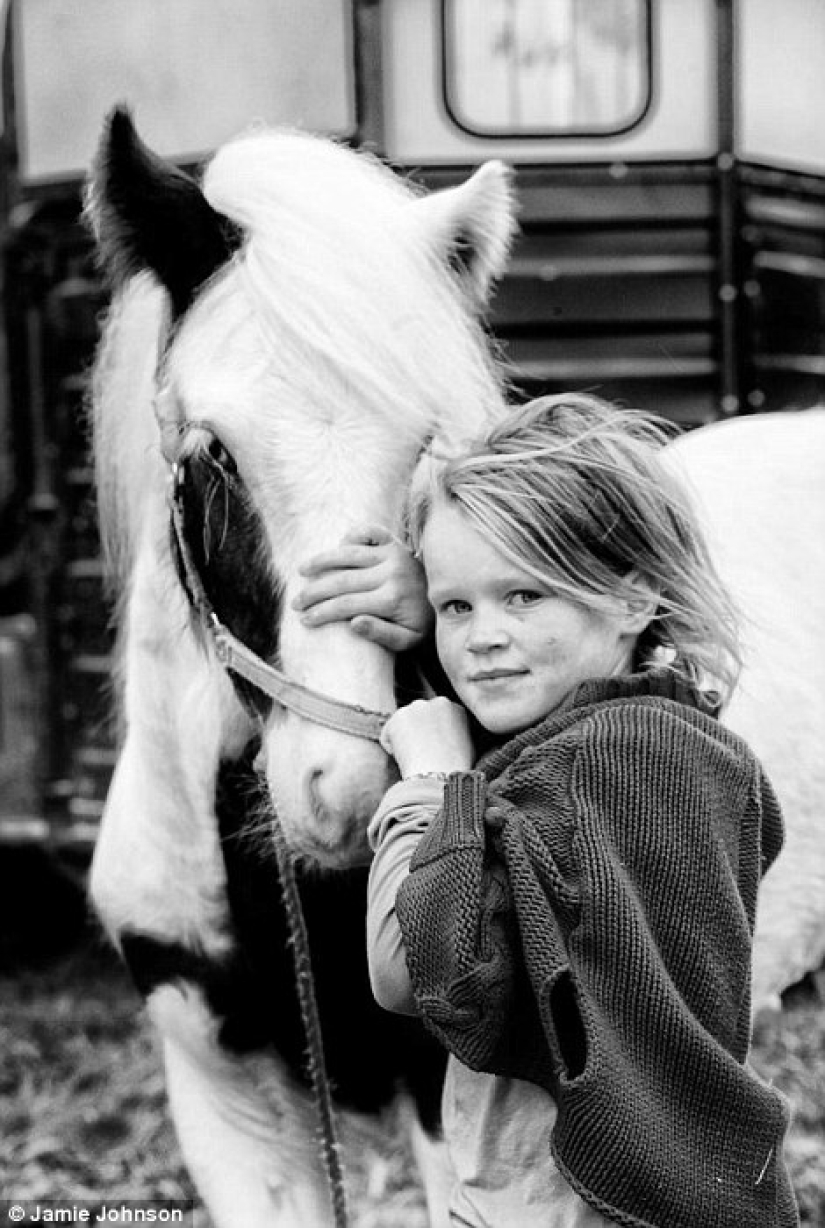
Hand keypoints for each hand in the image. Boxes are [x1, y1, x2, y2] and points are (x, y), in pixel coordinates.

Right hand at [294, 527, 431, 651]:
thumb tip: (353, 622)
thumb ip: (382, 634)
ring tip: (301, 571)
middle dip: (314, 592)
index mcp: (393, 598)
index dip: (322, 612)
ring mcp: (393, 553)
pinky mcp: (395, 542)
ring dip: (322, 561)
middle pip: (342, 580)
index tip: (304, 620)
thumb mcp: (408, 640)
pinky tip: (337, 545)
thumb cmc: (421, 622)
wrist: (445, 598)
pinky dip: (353, 534)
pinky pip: (370, 531)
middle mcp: (392, 572)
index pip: (347, 604)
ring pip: (348, 553)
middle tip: (296, 603)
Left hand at [380, 697, 474, 777]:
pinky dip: (392, 748)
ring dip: (405, 739)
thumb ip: (459, 734)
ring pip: (403, 725)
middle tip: (423, 754)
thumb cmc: (455, 769)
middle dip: (418, 732)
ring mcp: (415, 707)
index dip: (434, 736)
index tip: (435, 751)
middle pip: (419, 717)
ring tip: (416, 758)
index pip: (437, 717)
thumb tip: (450, 737)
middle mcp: (435, 702)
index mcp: (454, 708)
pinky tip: (405, 758)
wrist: (439, 775)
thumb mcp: (469, 747)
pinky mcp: (396, 718)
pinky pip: (388, 735)